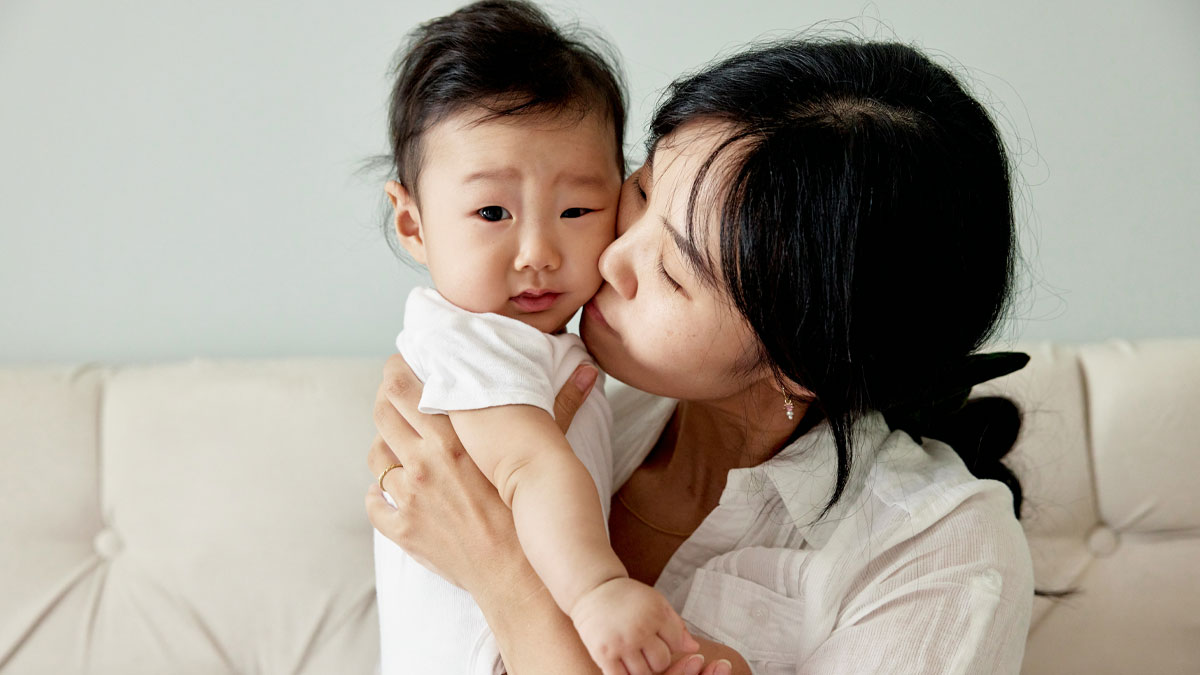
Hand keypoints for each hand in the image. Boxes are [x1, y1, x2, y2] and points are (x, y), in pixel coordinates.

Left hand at [364, 354, 597, 592]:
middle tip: (401, 397)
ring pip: (375, 455)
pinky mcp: (401, 529)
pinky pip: (374, 502)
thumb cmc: (533, 516)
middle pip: (382, 413)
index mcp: (453, 440)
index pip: (403, 386)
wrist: (518, 579)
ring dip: (386, 444)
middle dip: (387, 399)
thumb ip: (561, 408)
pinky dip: (380, 493)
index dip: (398, 369)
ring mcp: (408, 498)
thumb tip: (587, 372)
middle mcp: (423, 464)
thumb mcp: (542, 457)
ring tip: (403, 442)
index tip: (406, 364)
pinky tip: (395, 489)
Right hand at [570, 577, 700, 674]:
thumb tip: (694, 648)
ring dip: (641, 669)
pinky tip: (624, 665)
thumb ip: (676, 625)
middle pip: (660, 662)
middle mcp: (640, 629)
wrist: (593, 588)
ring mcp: (621, 643)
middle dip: (657, 660)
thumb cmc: (628, 596)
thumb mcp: (656, 602)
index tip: (659, 639)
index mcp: (656, 614)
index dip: (670, 645)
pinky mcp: (603, 653)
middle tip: (646, 651)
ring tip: (635, 657)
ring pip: (643, 673)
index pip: (676, 645)